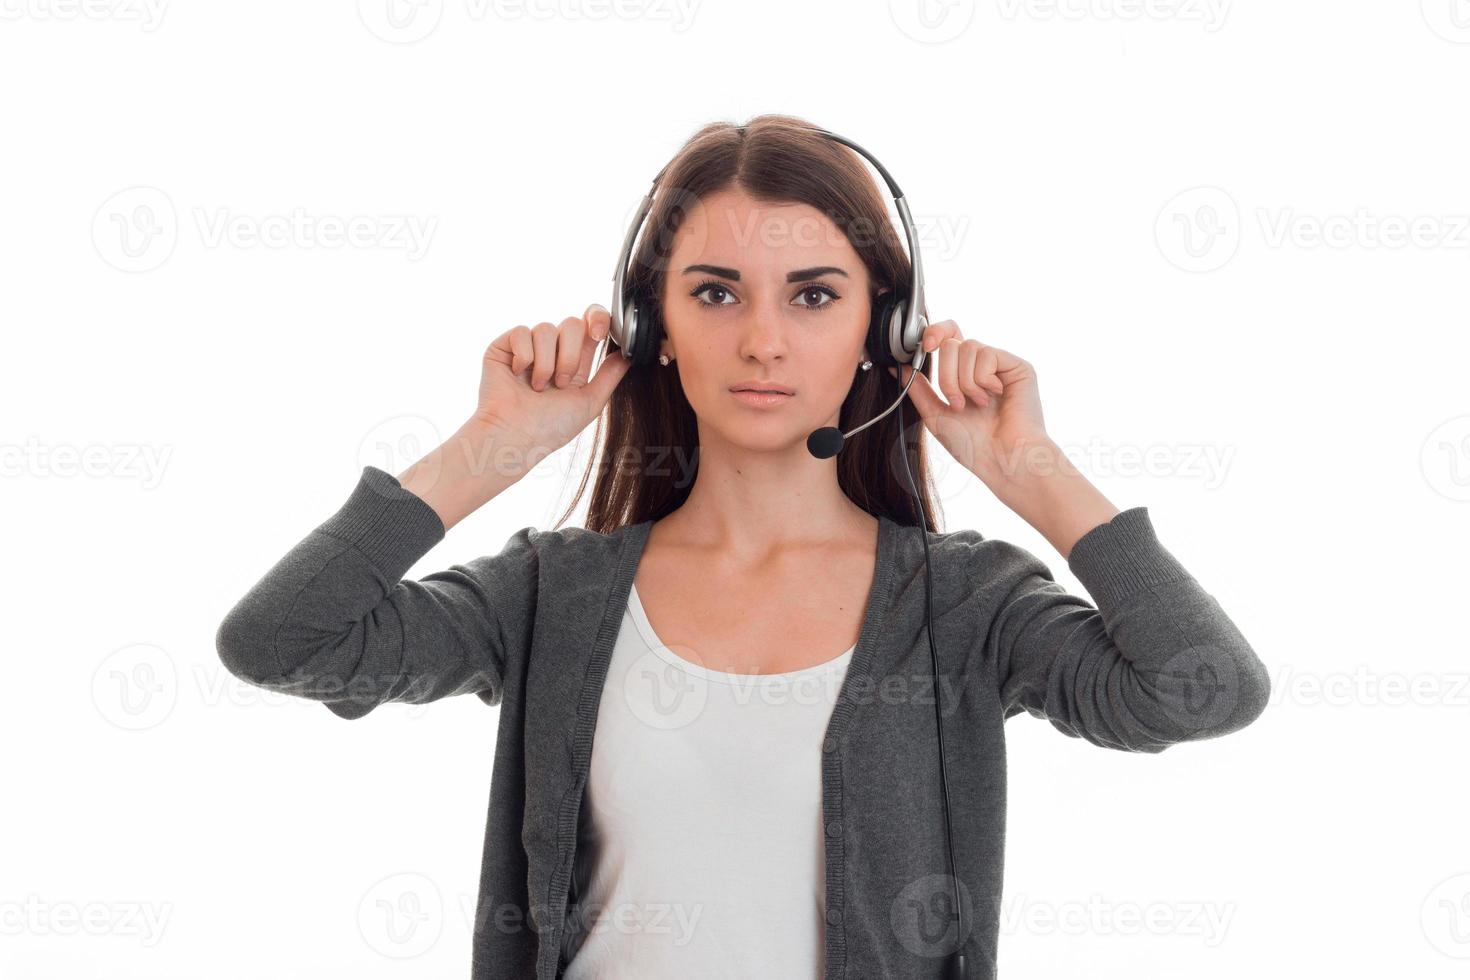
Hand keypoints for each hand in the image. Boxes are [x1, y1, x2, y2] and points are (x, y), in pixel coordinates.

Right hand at [474, 303, 631, 456]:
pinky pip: (521, 332)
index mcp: (574, 359)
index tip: (599, 335)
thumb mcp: (590, 402)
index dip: (598, 320)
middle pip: (572, 324)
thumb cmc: (550, 427)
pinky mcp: (504, 346)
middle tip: (561, 383)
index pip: (591, 323)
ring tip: (538, 388)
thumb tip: (629, 353)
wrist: (516, 436)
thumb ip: (610, 375)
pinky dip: (524, 357)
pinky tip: (518, 375)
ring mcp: (528, 346)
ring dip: (546, 363)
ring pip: (547, 329)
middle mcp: (552, 350)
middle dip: (570, 356)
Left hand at [887, 320, 1049, 483]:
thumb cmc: (972, 445)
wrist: (1001, 460)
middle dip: (947, 376)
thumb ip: (917, 387)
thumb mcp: (934, 414)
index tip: (924, 347)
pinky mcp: (1018, 367)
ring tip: (977, 405)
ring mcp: (1001, 365)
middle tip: (957, 403)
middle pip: (951, 343)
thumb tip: (898, 364)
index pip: (947, 337)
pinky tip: (994, 396)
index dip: (934, 333)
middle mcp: (982, 366)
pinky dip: (983, 379)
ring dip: (964, 382)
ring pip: (968, 347)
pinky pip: (987, 354)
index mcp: (963, 374)